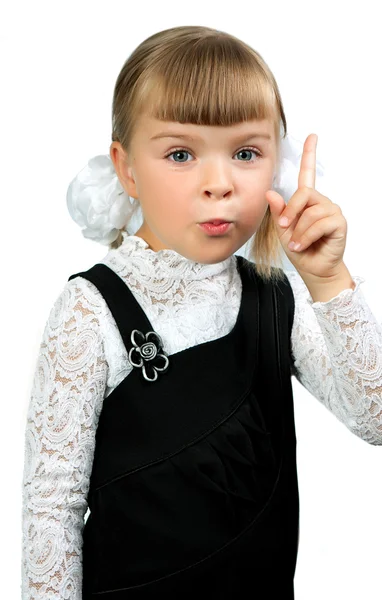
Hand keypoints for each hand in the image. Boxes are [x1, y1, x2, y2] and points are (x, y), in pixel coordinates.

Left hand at [266, 134, 347, 281]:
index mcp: (307, 201)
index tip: (312, 136)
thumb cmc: (301, 250)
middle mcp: (321, 202)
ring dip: (298, 231)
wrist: (314, 270)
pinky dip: (306, 236)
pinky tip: (303, 245)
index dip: (309, 154)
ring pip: (310, 213)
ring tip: (296, 244)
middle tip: (285, 227)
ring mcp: (331, 210)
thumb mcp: (283, 231)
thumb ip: (279, 213)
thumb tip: (270, 193)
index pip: (307, 174)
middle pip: (303, 194)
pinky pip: (319, 224)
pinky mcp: (338, 223)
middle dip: (291, 212)